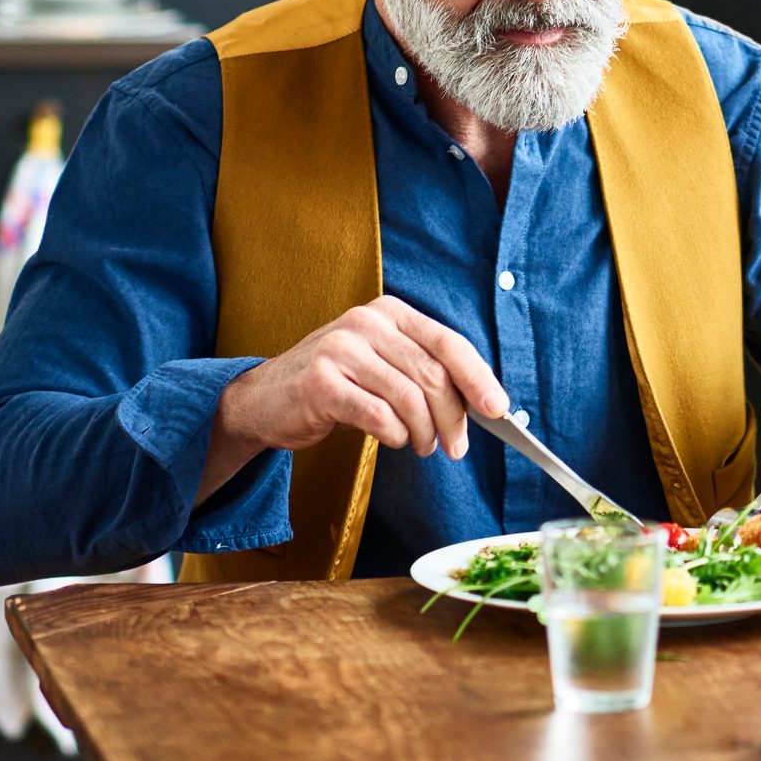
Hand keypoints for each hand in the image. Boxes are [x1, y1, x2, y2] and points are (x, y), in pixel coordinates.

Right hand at [207, 296, 509, 497]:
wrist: (262, 400)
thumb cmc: (333, 384)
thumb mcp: (381, 364)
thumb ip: (423, 371)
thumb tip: (480, 402)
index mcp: (390, 312)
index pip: (448, 343)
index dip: (478, 378)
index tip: (498, 410)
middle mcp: (366, 323)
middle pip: (433, 374)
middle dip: (454, 418)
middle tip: (456, 447)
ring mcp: (341, 350)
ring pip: (409, 398)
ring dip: (424, 432)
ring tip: (422, 447)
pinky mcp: (321, 382)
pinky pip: (378, 415)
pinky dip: (395, 435)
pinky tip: (394, 440)